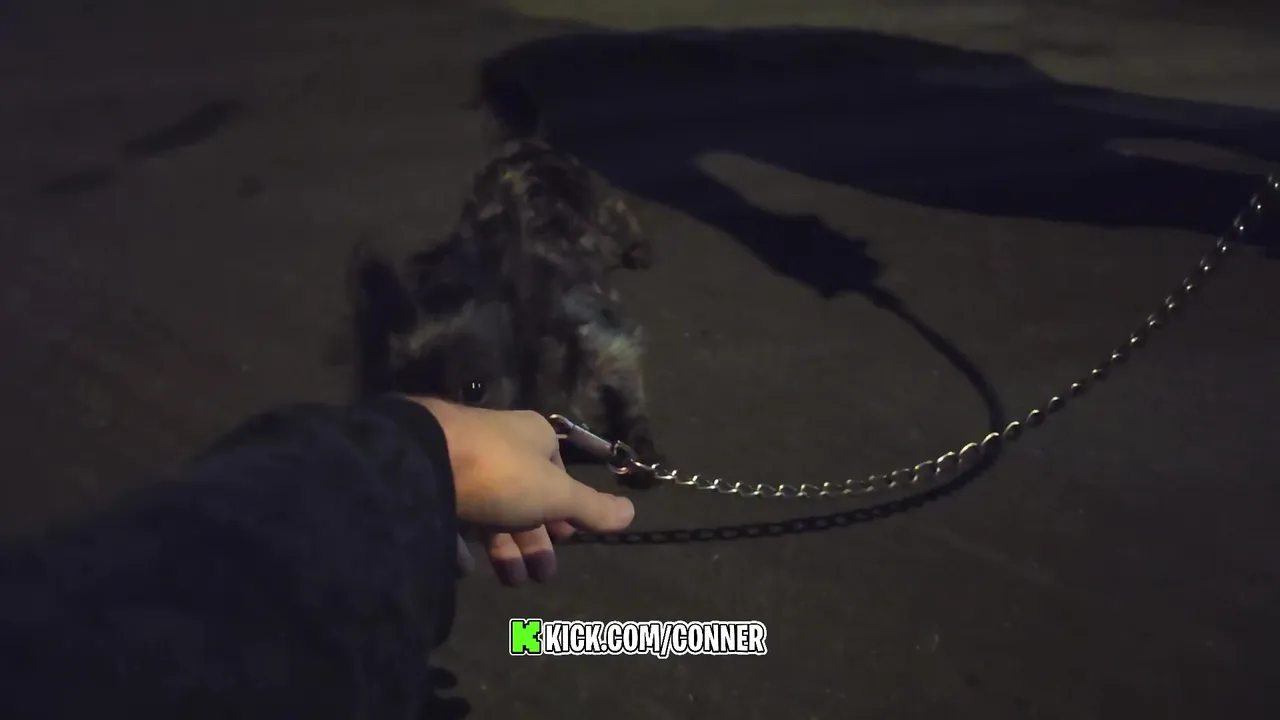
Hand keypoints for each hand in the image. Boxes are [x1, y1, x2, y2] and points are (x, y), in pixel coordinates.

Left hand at [412, 397, 635, 584]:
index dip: (563, 508)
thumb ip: (591, 507)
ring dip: (503, 548)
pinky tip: (465, 568)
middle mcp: (497, 444)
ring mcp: (459, 462)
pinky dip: (460, 544)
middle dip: (534, 539)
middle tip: (540, 576)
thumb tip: (632, 513)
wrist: (421, 460)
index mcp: (533, 438)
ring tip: (511, 582)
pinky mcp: (428, 481)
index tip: (566, 540)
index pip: (556, 472)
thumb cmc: (501, 472)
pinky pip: (449, 515)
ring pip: (488, 509)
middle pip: (523, 497)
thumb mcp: (556, 494)